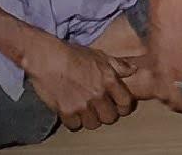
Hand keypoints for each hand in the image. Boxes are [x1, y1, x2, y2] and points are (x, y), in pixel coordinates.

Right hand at [22, 35, 136, 131]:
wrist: (47, 58)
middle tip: (99, 109)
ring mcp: (82, 104)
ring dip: (90, 119)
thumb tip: (133, 70)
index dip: (123, 106)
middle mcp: (98, 94)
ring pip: (93, 124)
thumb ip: (118, 65)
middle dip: (106, 114)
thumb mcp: (99, 55)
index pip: (126, 103)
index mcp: (109, 80)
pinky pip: (74, 126)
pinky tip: (71, 112)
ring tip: (85, 111)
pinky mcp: (66, 111)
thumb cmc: (73, 54)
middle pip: (110, 118)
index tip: (117, 106)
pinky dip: (73, 121)